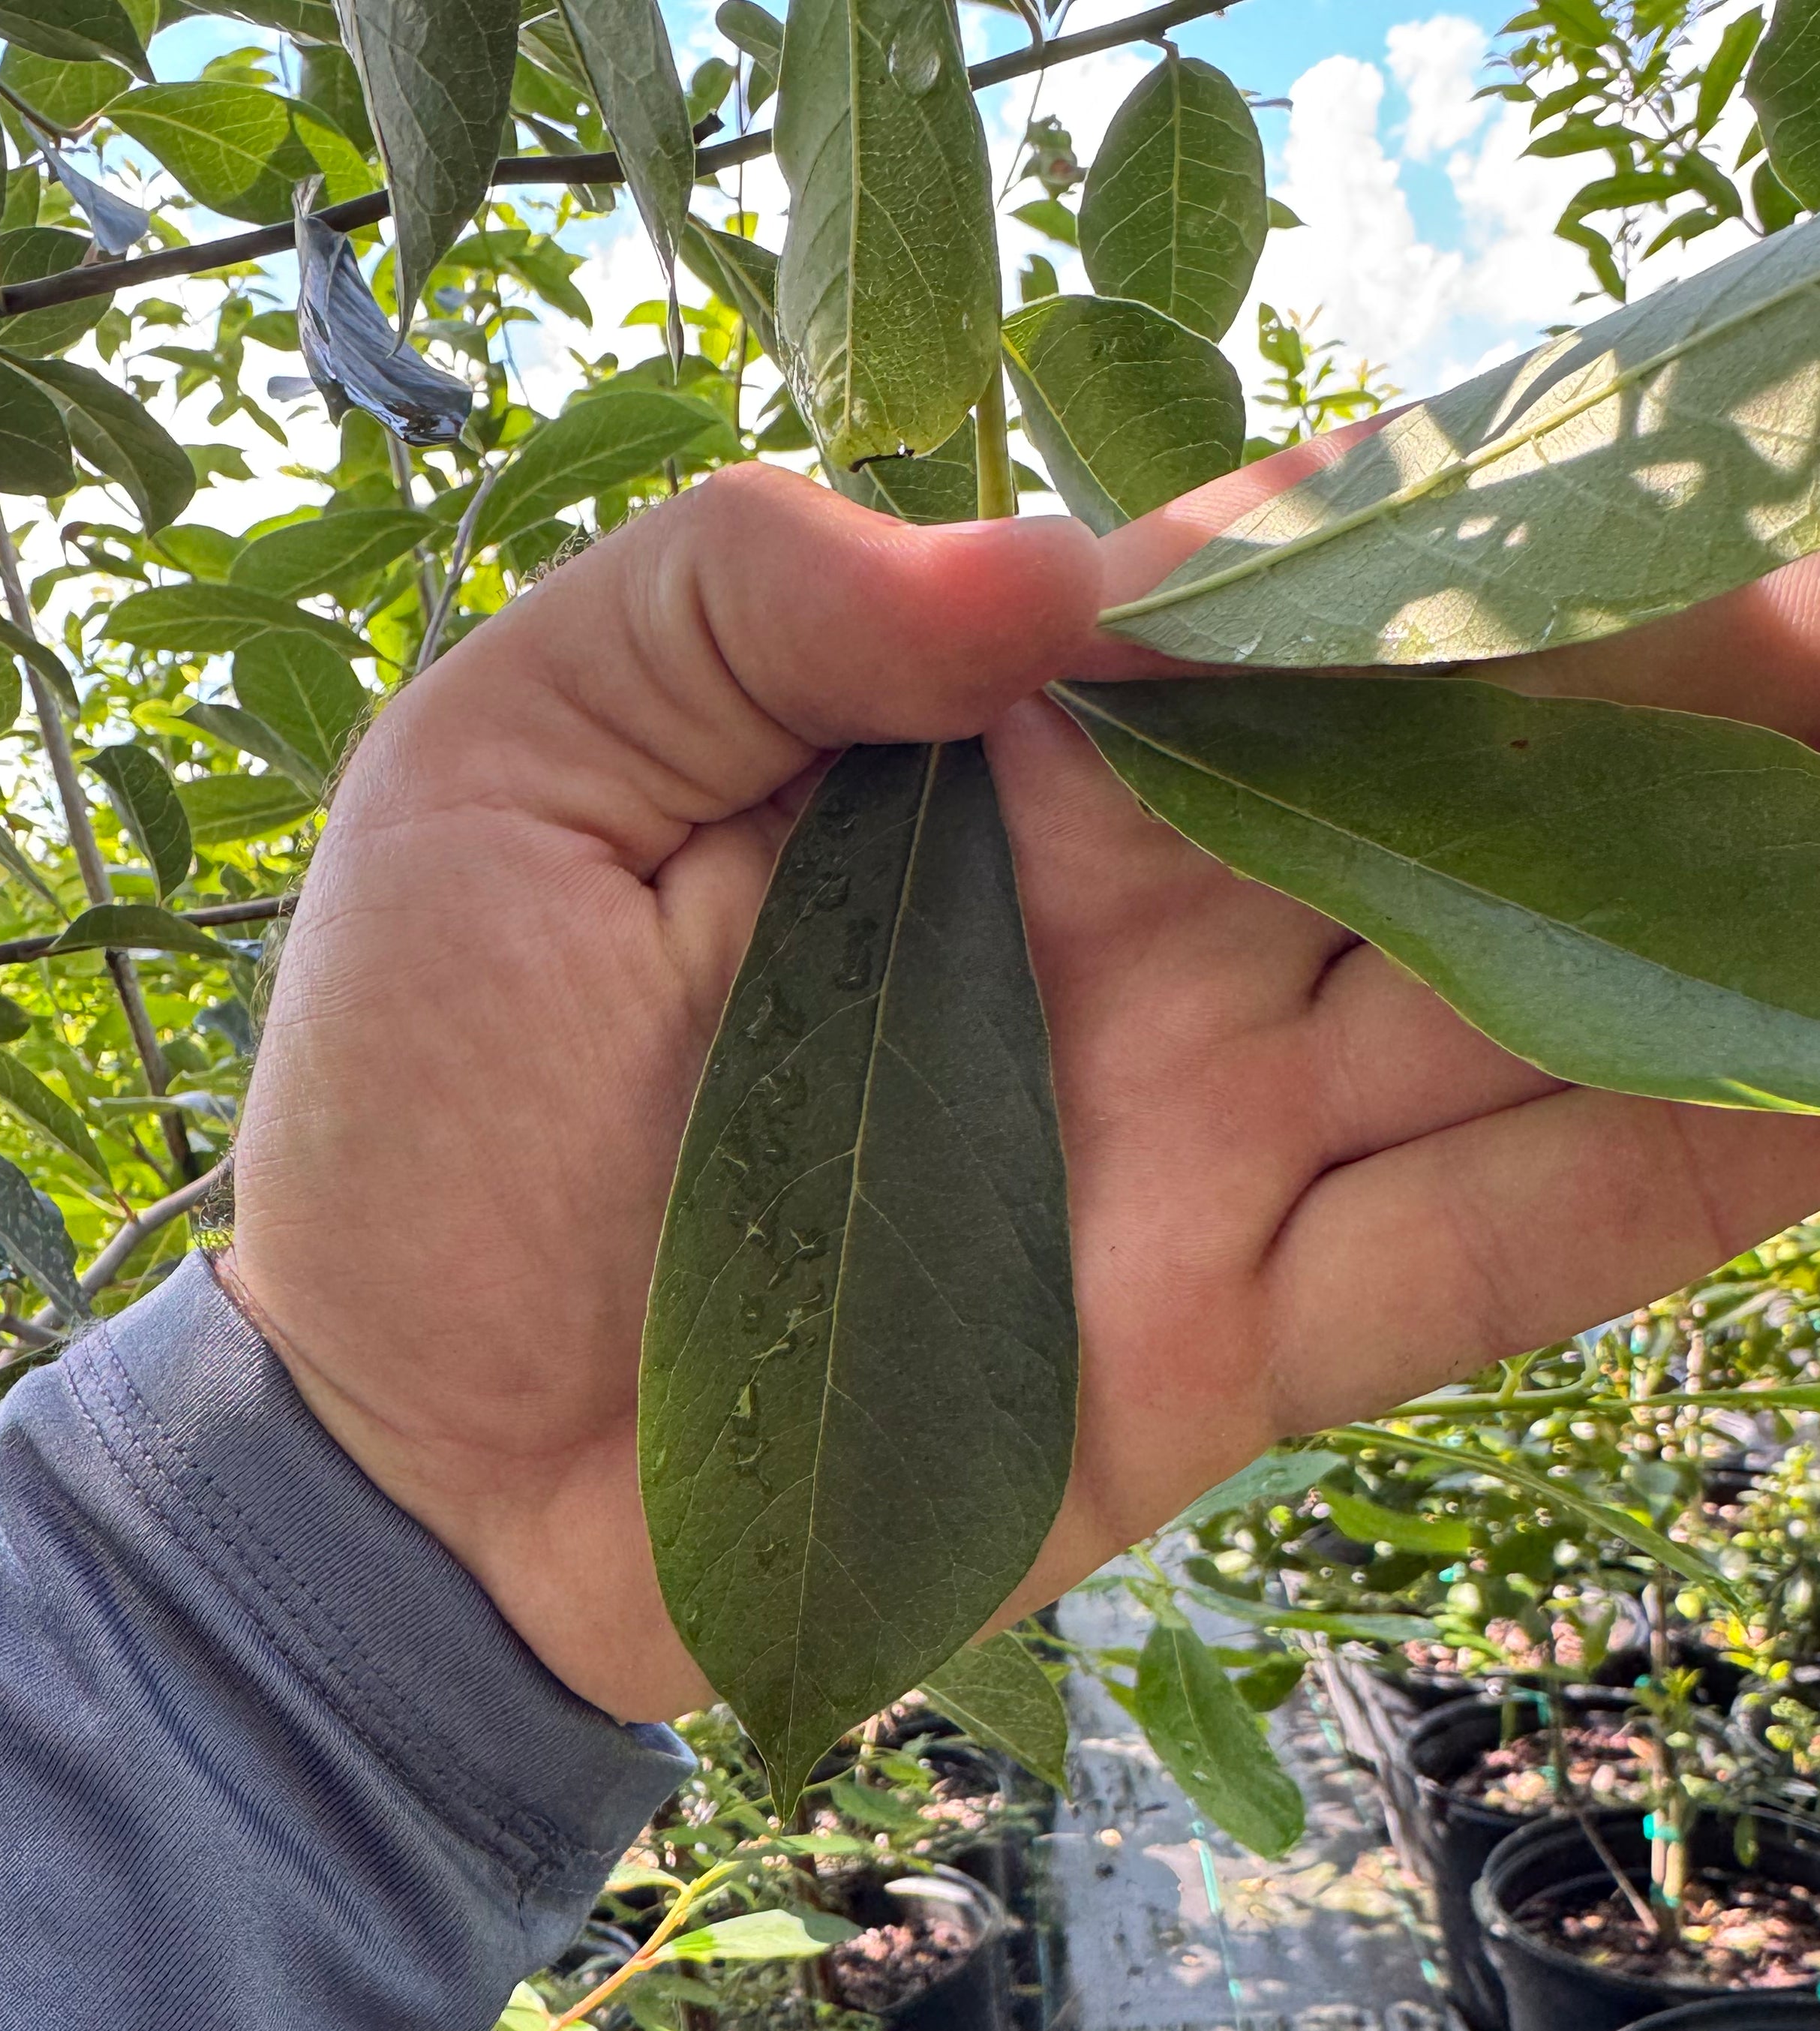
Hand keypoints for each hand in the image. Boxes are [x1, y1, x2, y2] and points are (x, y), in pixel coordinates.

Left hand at [227, 455, 1819, 1724]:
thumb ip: (747, 602)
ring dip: (1721, 928)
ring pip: (1532, 1006)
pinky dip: (1665, 1177)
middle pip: (1469, 789)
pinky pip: (1485, 1248)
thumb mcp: (504, 771)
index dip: (1490, 549)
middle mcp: (1147, 930)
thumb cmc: (416, 1105)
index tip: (1678, 502)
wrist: (409, 1471)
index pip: (1290, 607)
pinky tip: (1816, 1093)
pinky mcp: (1236, 1344)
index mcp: (995, 762)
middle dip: (1687, 710)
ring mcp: (1212, 1140)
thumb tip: (1049, 567)